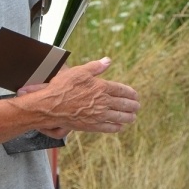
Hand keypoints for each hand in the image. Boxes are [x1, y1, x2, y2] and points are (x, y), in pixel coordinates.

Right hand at [18, 57, 139, 134]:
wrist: (51, 106)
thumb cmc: (63, 87)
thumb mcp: (79, 72)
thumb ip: (96, 67)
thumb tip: (108, 60)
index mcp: (102, 87)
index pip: (122, 90)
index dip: (131, 93)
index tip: (135, 95)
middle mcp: (103, 102)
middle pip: (124, 105)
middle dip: (133, 106)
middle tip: (137, 106)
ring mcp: (99, 115)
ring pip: (120, 118)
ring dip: (128, 117)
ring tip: (133, 117)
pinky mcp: (92, 126)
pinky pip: (109, 128)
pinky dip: (116, 128)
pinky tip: (120, 127)